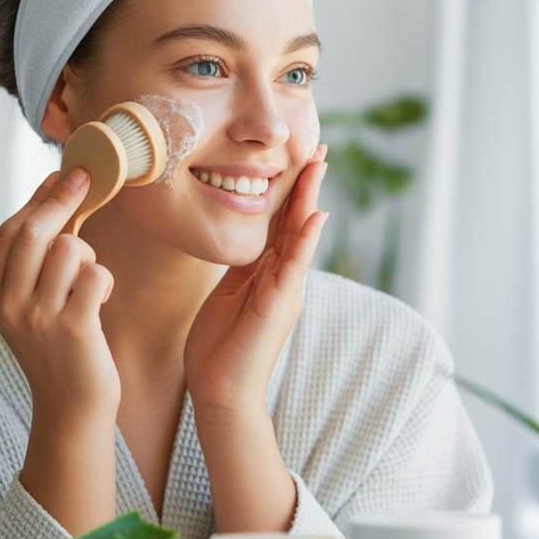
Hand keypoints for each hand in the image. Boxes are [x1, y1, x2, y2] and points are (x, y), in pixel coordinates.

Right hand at [0, 168, 120, 420]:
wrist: (71, 407)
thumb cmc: (59, 347)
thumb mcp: (31, 304)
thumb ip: (35, 260)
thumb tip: (56, 197)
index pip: (9, 232)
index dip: (37, 198)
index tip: (60, 174)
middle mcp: (9, 305)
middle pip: (33, 231)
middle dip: (62, 199)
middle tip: (86, 180)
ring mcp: (38, 317)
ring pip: (69, 248)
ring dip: (87, 256)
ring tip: (86, 284)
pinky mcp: (72, 327)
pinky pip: (95, 274)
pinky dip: (103, 281)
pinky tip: (98, 302)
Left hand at [184, 145, 329, 417]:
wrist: (221, 391)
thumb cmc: (219, 349)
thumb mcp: (228, 296)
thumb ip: (240, 270)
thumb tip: (241, 245)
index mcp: (268, 273)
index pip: (281, 222)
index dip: (288, 189)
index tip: (297, 158)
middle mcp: (283, 277)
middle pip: (296, 220)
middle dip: (306, 183)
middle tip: (318, 146)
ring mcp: (285, 289)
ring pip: (300, 234)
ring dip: (310, 197)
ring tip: (319, 164)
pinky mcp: (280, 303)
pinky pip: (295, 264)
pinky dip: (305, 239)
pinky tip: (315, 215)